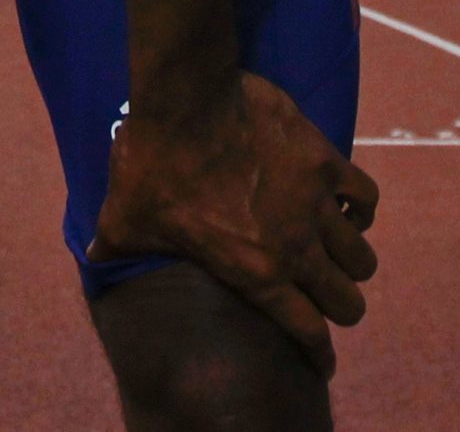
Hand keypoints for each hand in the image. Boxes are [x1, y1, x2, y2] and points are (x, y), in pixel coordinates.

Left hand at [92, 72, 377, 370]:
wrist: (186, 100)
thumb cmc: (153, 163)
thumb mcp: (125, 218)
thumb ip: (115, 246)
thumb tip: (93, 256)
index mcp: (256, 274)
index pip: (308, 332)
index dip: (318, 353)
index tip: (320, 359)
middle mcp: (294, 248)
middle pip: (347, 300)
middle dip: (342, 306)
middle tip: (330, 297)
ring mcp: (315, 205)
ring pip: (360, 255)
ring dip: (352, 259)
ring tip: (339, 253)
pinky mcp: (325, 162)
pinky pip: (366, 197)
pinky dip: (361, 207)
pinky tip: (347, 205)